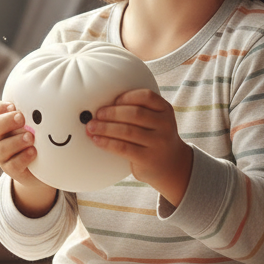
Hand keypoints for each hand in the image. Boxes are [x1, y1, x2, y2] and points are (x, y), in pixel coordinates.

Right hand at [0, 100, 57, 216]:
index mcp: (2, 123)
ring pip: (2, 147)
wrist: (43, 168)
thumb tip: (50, 101)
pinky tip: (34, 152)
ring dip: (17, 141)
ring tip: (31, 137)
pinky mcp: (11, 169)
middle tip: (22, 118)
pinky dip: (23, 157)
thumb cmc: (40, 139)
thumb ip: (36, 114)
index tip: (14, 106)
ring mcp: (3, 155)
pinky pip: (13, 164)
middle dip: (7, 121)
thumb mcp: (37, 124)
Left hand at [86, 89, 192, 206]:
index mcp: (165, 110)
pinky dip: (107, 142)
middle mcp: (165, 125)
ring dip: (105, 128)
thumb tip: (104, 106)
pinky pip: (123, 147)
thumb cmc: (155, 138)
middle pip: (135, 113)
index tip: (114, 100)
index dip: (127, 97)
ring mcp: (158, 143)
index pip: (147, 97)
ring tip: (91, 127)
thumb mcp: (157, 121)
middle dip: (112, 113)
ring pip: (127, 131)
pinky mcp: (148, 158)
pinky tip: (97, 140)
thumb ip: (141, 111)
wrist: (172, 166)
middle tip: (97, 114)